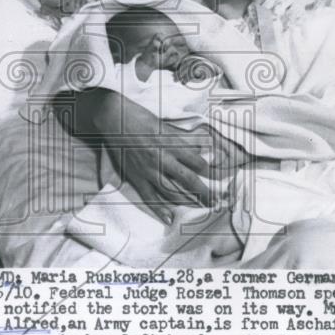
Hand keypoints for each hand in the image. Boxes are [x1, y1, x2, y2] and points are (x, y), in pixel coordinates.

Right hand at [88, 90, 217, 222]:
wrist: (113, 118)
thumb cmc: (139, 116)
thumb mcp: (165, 124)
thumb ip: (181, 138)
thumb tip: (201, 145)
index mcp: (171, 143)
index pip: (197, 161)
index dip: (211, 170)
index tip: (221, 176)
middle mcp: (162, 159)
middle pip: (189, 179)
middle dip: (205, 191)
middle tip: (217, 200)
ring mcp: (148, 170)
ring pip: (171, 190)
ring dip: (187, 200)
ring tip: (200, 208)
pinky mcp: (136, 176)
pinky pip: (149, 196)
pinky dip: (159, 209)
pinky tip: (170, 218)